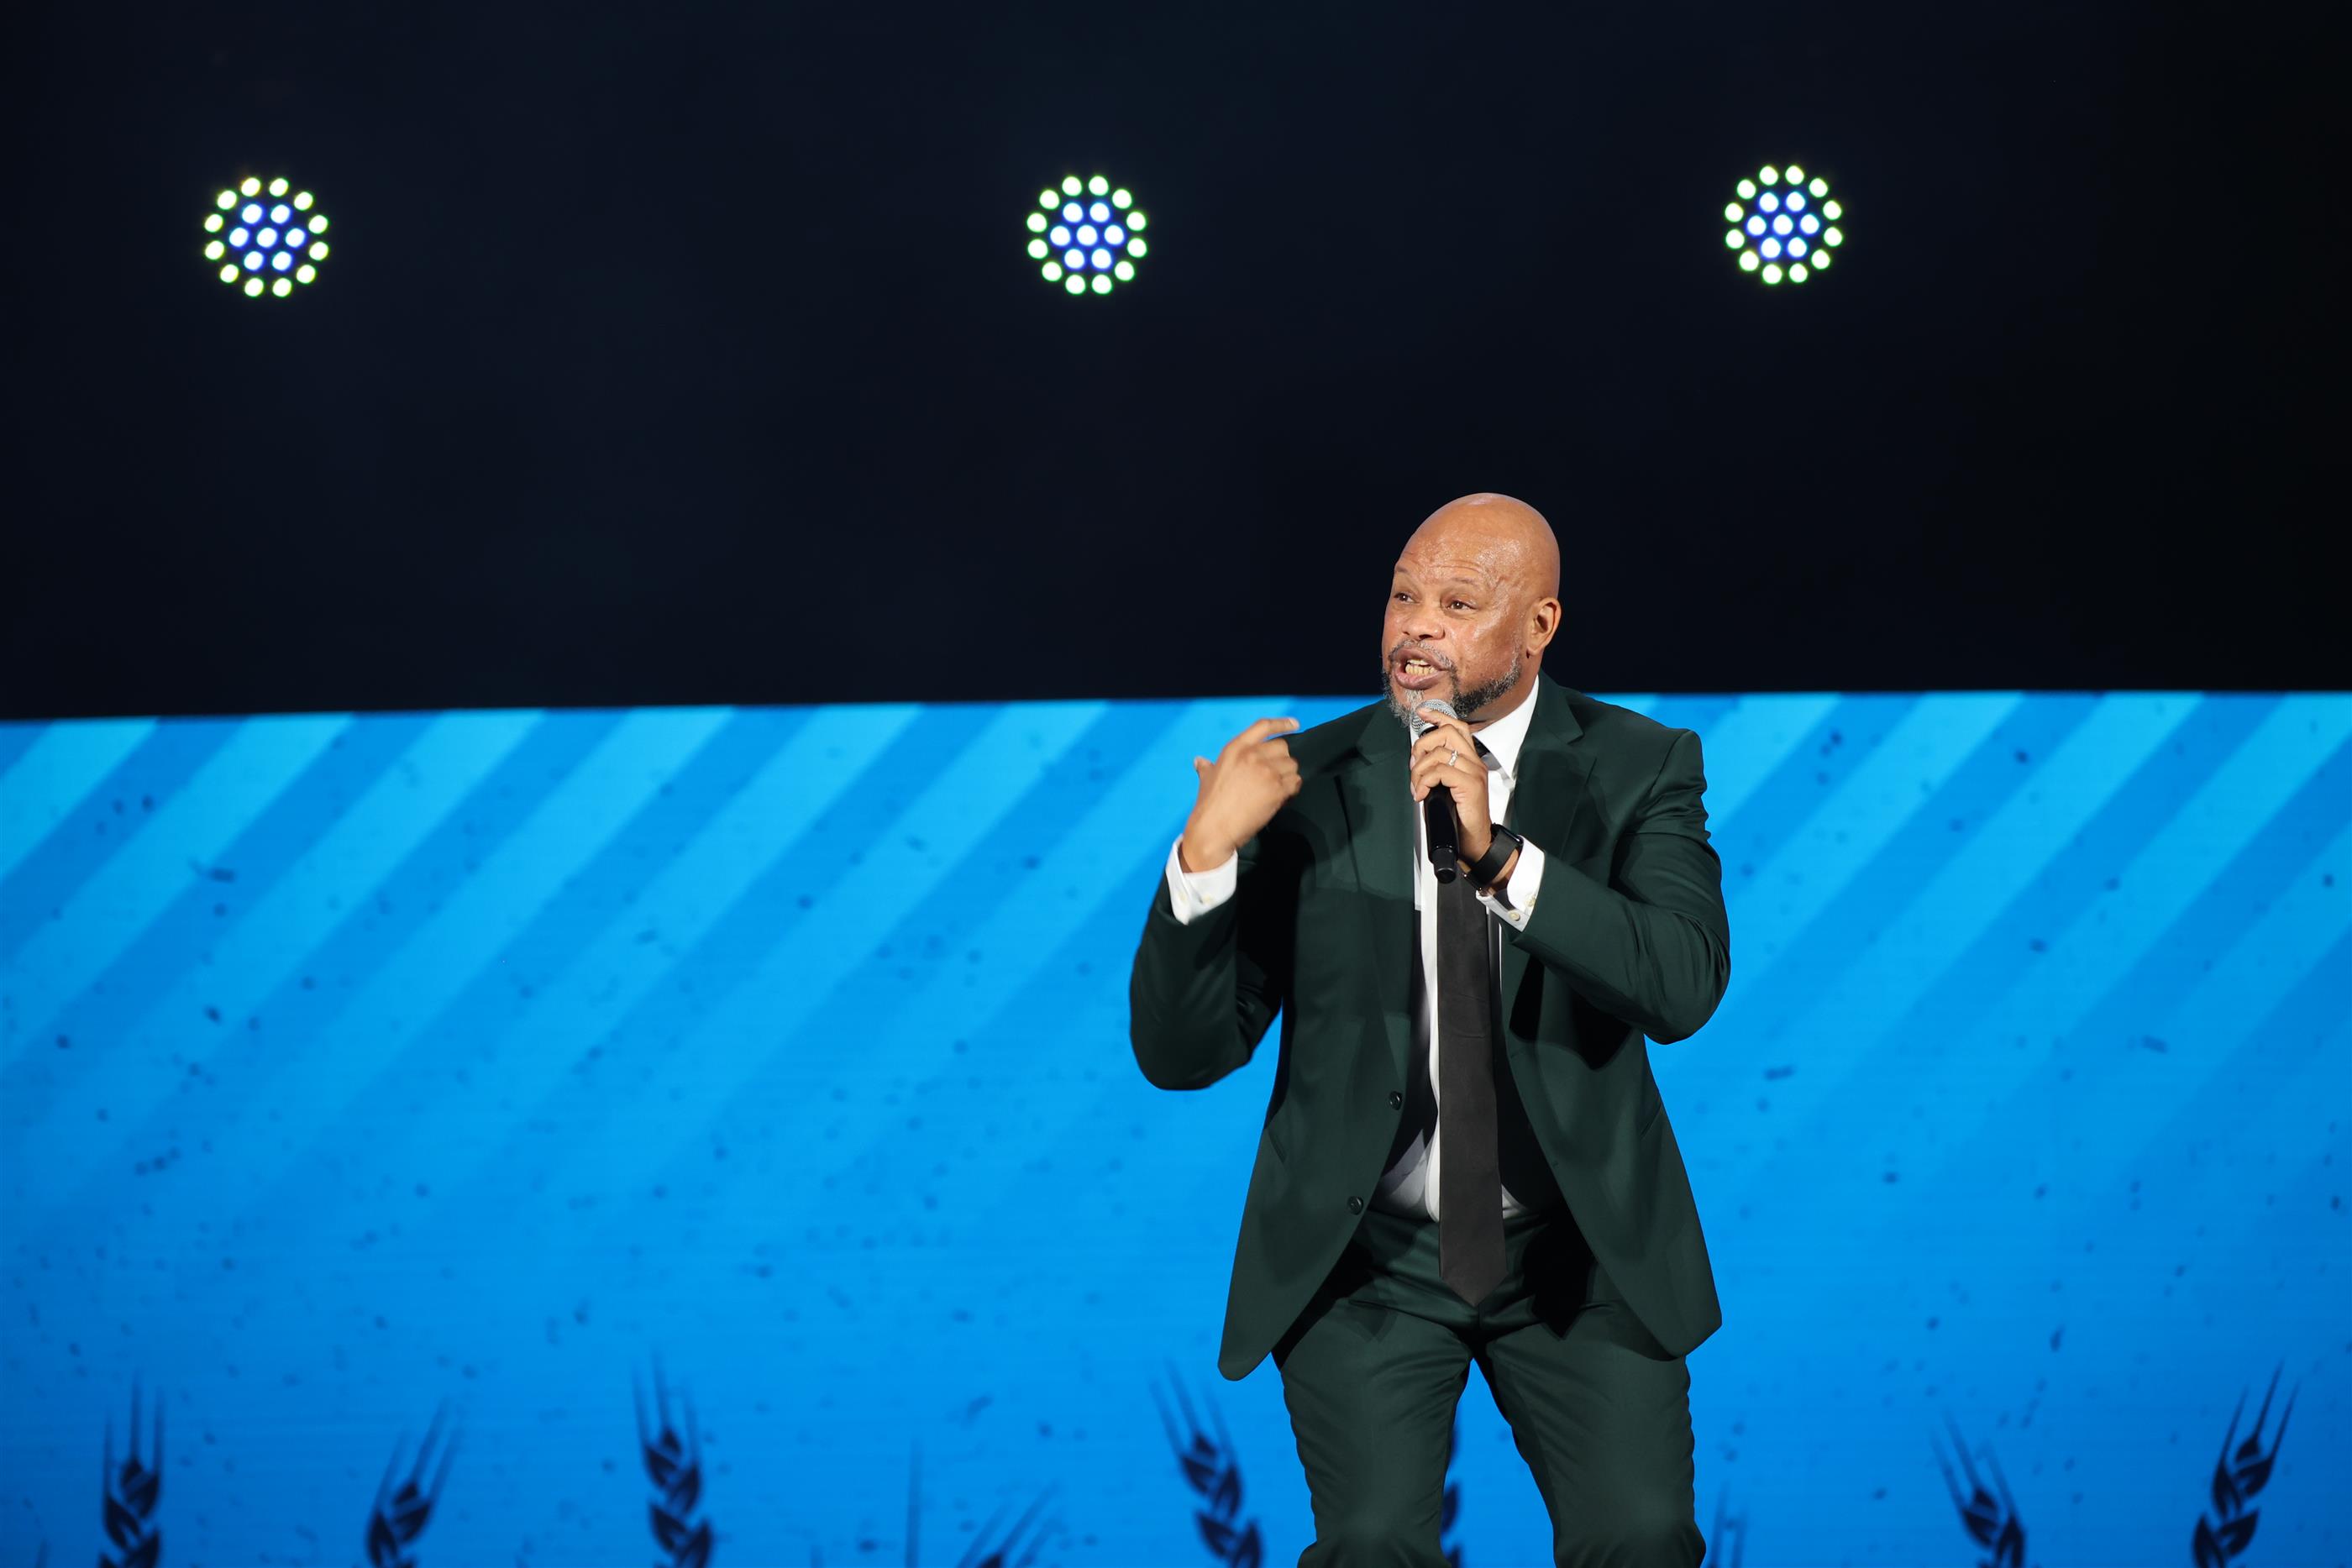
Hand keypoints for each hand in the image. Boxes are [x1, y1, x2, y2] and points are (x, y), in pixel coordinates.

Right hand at [1180, 717, 1302, 870]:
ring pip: (1292, 766)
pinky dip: (1292, 789)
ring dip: (1288, 776)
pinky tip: (1283, 797)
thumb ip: (1207, 767)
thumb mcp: (1206, 778)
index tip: (1295, 724)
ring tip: (1277, 788)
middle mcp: (1253, 756)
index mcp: (1236, 749)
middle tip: (1275, 774)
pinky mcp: (1277, 789)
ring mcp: (1267, 772)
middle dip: (1282, 760)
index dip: (1282, 723)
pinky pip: (1295, 782)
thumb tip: (1199, 761)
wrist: (1215, 828)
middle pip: (1283, 747)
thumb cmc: (1209, 804)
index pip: (1263, 727)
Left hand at [1409, 703, 1494, 865]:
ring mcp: (1474, 772)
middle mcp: (1475, 762)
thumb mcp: (1447, 788)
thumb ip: (1439, 771)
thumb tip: (1417, 762)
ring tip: (1416, 786)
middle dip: (1422, 745)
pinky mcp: (1470, 785)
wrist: (1476, 842)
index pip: (1457, 727)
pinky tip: (1420, 794)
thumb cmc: (1460, 817)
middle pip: (1447, 732)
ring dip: (1419, 770)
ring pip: (1439, 753)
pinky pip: (1440, 771)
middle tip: (1414, 766)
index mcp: (1471, 760)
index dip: (1438, 716)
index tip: (1421, 713)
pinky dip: (1423, 782)